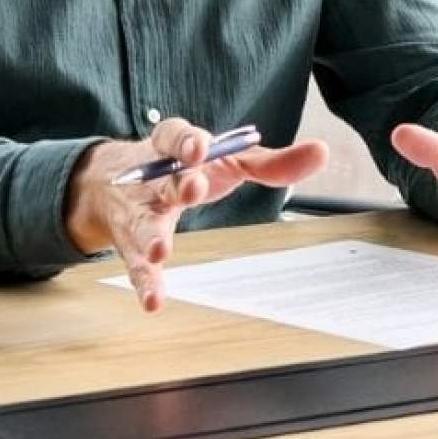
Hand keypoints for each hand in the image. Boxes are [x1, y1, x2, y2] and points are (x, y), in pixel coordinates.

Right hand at [66, 118, 327, 312]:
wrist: (117, 182)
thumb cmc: (187, 167)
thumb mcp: (227, 160)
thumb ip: (270, 161)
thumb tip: (320, 152)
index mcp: (173, 147)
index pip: (175, 136)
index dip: (187, 141)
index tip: (200, 148)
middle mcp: (151, 178)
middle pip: (164, 180)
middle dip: (179, 184)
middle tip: (192, 189)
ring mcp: (139, 212)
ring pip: (144, 223)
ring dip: (151, 235)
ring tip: (161, 250)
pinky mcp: (132, 246)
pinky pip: (136, 266)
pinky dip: (146, 284)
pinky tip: (153, 302)